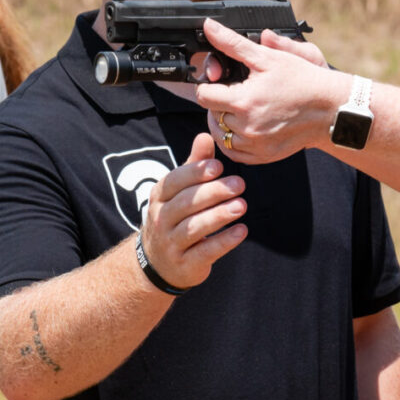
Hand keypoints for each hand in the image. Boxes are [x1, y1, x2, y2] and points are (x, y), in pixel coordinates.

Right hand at [139, 132, 247, 288]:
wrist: (157, 263)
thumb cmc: (174, 216)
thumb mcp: (179, 191)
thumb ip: (194, 165)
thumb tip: (206, 134)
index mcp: (159, 196)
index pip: (175, 181)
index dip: (195, 173)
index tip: (218, 166)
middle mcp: (161, 219)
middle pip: (186, 203)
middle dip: (213, 192)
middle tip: (239, 184)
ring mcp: (171, 243)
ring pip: (194, 228)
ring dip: (219, 216)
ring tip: (241, 206)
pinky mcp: (185, 264)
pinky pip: (205, 252)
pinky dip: (224, 242)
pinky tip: (242, 231)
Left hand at [195, 20, 348, 164]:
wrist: (331, 109)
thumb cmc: (303, 80)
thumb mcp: (268, 57)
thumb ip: (233, 43)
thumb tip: (209, 26)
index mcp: (243, 100)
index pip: (204, 95)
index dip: (210, 85)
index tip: (221, 81)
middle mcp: (246, 127)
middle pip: (211, 114)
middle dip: (219, 102)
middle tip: (236, 92)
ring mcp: (255, 145)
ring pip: (220, 135)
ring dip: (224, 122)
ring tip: (240, 108)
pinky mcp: (263, 156)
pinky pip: (234, 153)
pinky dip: (233, 141)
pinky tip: (244, 127)